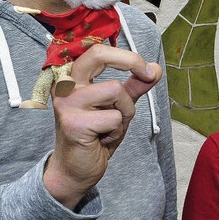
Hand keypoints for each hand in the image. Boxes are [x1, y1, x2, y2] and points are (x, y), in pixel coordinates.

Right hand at [43, 44, 161, 209]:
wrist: (75, 170)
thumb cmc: (95, 135)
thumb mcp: (119, 106)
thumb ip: (135, 86)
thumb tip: (154, 69)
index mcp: (72, 77)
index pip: (96, 50)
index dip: (126, 54)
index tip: (146, 67)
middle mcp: (64, 85)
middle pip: (99, 55)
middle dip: (131, 61)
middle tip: (147, 74)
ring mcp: (66, 103)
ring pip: (116, 90)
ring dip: (125, 111)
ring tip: (110, 126)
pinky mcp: (74, 123)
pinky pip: (115, 117)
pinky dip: (118, 130)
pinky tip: (103, 139)